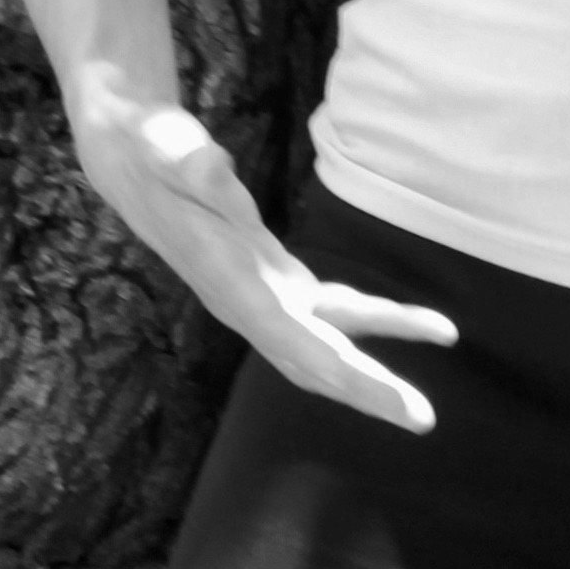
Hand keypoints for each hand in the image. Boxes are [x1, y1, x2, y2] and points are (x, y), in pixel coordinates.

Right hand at [69, 79, 460, 432]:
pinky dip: (378, 320)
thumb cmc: (152, 152)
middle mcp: (250, 304)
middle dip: (369, 392)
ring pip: (331, 343)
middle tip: (423, 420)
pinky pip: (336, 311)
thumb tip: (210, 167)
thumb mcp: (164, 148)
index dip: (345, 372)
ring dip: (378, 366)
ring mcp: (265, 297)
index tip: (387, 398)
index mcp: (232, 287)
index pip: (296, 341)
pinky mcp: (277, 281)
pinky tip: (416, 324)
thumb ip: (188, 163)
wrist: (133, 160)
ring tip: (436, 364)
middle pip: (318, 362)